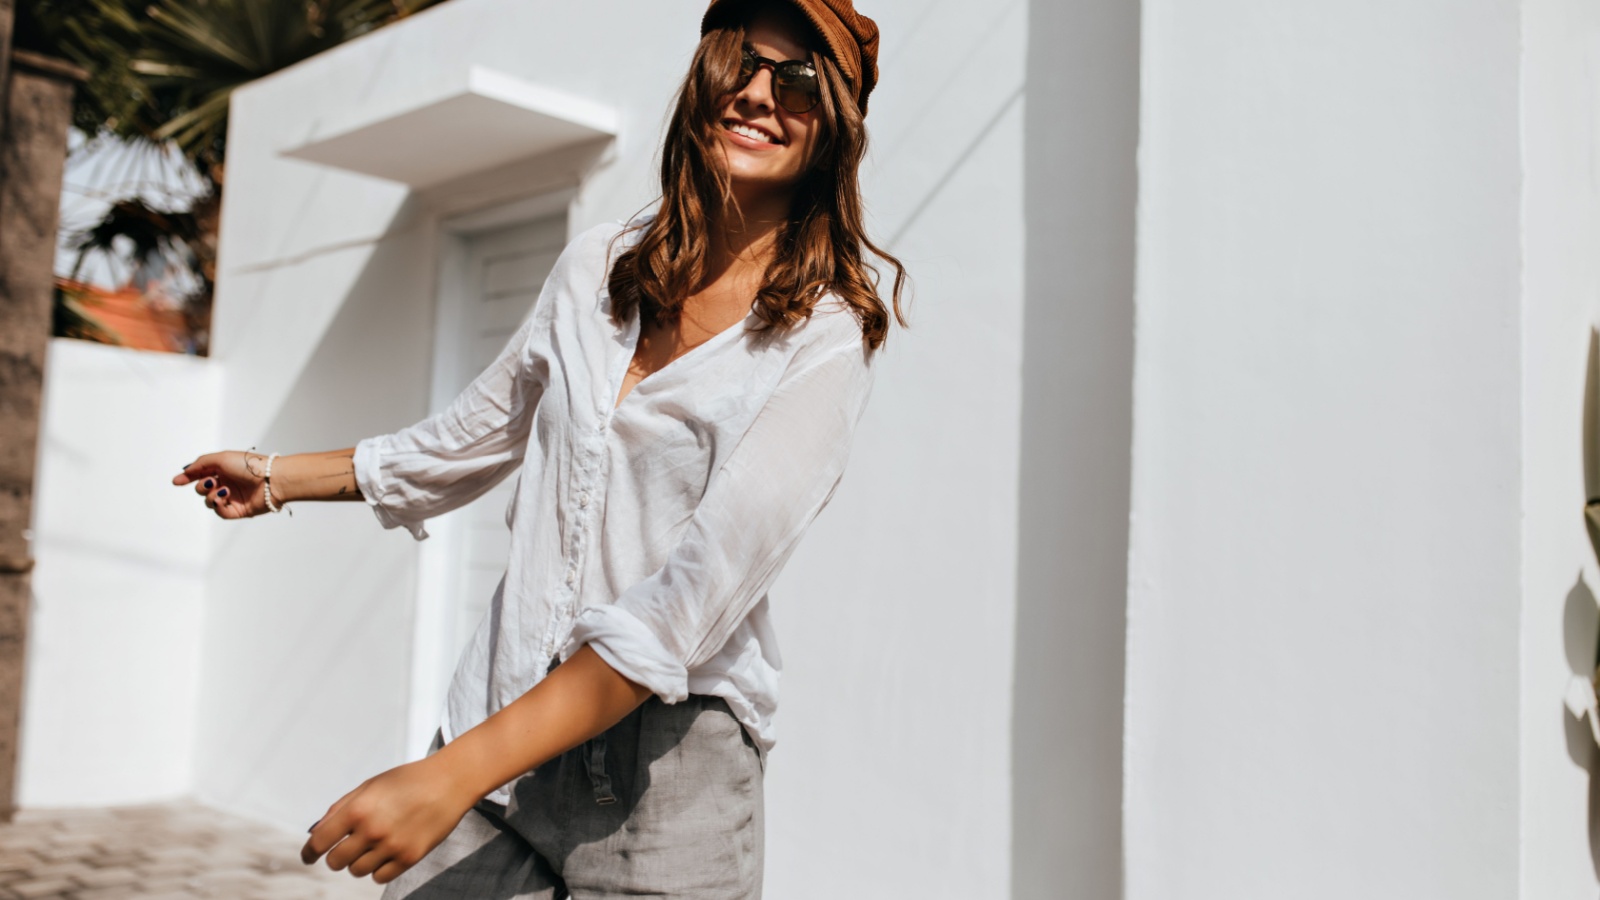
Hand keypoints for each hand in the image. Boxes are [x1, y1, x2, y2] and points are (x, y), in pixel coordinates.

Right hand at [171, 451, 269, 518]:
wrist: (271, 480)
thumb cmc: (250, 466)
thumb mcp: (221, 458)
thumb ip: (201, 464)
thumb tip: (185, 471)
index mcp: (224, 469)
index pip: (200, 474)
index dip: (187, 478)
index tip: (176, 482)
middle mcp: (227, 483)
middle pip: (201, 489)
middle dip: (201, 486)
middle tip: (212, 481)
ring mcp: (232, 497)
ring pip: (208, 501)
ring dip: (210, 495)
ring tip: (223, 489)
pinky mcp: (237, 510)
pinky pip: (219, 511)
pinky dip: (218, 504)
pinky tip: (226, 496)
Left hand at [300, 756, 478, 883]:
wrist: (450, 782)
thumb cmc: (408, 780)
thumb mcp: (370, 785)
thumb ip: (340, 808)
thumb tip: (316, 833)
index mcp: (358, 809)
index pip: (319, 841)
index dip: (309, 853)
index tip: (308, 857)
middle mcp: (372, 829)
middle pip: (336, 862)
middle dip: (336, 856)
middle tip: (346, 848)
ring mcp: (392, 846)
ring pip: (357, 871)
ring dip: (359, 861)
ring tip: (373, 845)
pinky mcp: (410, 857)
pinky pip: (380, 877)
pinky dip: (378, 869)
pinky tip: (386, 854)